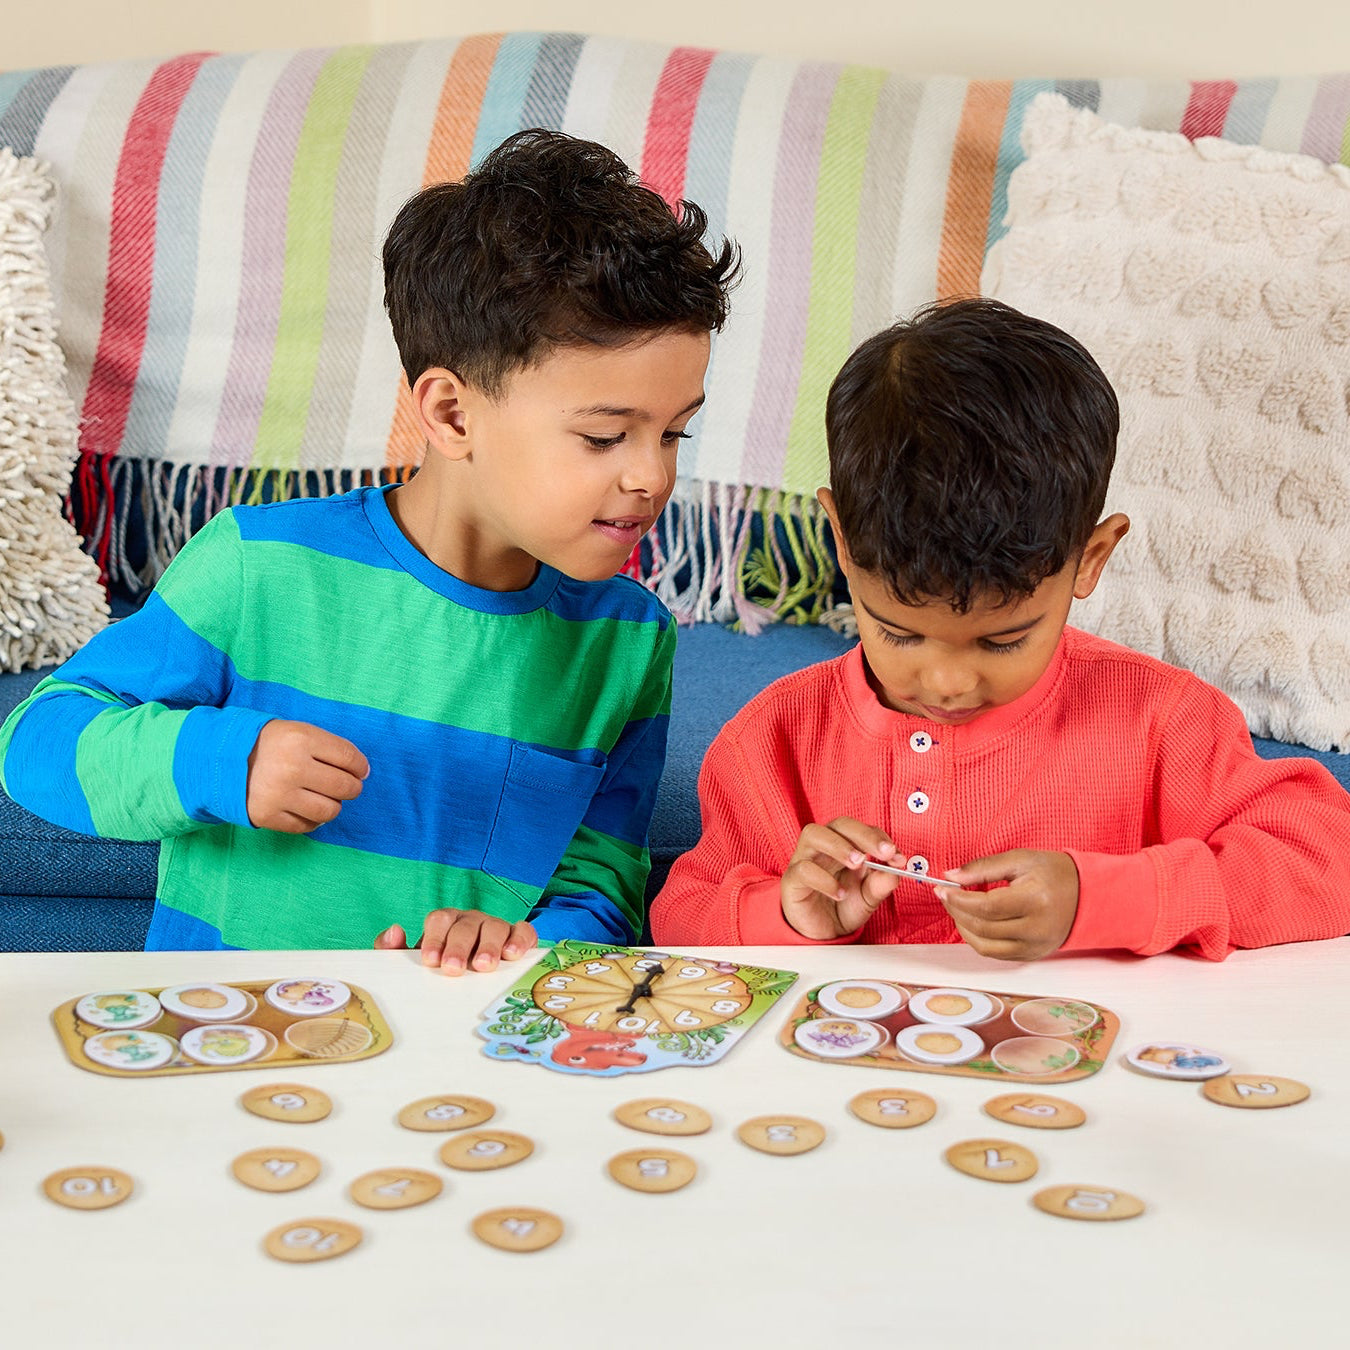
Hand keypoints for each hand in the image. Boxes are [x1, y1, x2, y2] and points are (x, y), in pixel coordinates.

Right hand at [245, 720, 368, 832]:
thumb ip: (331, 747)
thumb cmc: (271, 744)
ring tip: (323, 797)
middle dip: (351, 788)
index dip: (361, 767)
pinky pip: (307, 827)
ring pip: (330, 811)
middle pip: (345, 787)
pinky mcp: (267, 816)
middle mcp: (292, 768)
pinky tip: (305, 807)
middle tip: (345, 786)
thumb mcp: (299, 731)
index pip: (350, 758)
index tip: (360, 771)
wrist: (221, 759)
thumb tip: (362, 772)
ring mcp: (279, 794)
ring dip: (332, 805)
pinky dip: (312, 820)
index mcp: (301, 739)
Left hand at [375, 910, 537, 975]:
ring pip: (494, 926)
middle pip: (465, 926)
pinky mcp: (517, 936)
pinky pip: (523, 931)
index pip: (439, 920)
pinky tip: (513, 955)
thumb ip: (395, 950)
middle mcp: (470, 920)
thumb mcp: (417, 960)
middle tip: (453, 969)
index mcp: (445, 921)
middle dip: (458, 947)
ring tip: (484, 966)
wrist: (474, 973)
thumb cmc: (443, 964)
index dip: (434, 939)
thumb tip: (394, 931)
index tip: (430, 961)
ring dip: (489, 946)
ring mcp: (495, 926)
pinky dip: (520, 939)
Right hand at [780, 818, 901, 939]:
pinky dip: (824, 879)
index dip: (880, 838)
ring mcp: (804, 859)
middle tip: (883, 853)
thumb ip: (882, 883)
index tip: (897, 857)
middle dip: (863, 835)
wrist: (823, 934)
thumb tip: (897, 870)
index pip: (861, 829)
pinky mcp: (792, 879)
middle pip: (839, 824)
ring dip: (838, 845)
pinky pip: (803, 869)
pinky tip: (839, 893)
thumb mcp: (869, 897)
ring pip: (813, 834)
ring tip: (857, 863)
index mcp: (845, 845)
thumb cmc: (843, 906)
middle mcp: (824, 846)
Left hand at [939, 850, 1079, 959]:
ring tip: (956, 908)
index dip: (959, 899)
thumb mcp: (1020, 859)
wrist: (1087, 894)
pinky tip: (972, 921)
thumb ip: (983, 867)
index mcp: (1035, 901)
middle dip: (957, 911)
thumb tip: (952, 876)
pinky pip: (995, 953)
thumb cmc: (1054, 873)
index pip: (987, 906)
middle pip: (983, 927)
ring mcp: (1034, 947)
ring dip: (963, 927)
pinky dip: (977, 939)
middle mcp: (1036, 929)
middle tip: (945, 895)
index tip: (943, 888)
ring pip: (985, 946)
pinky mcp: (1032, 955)